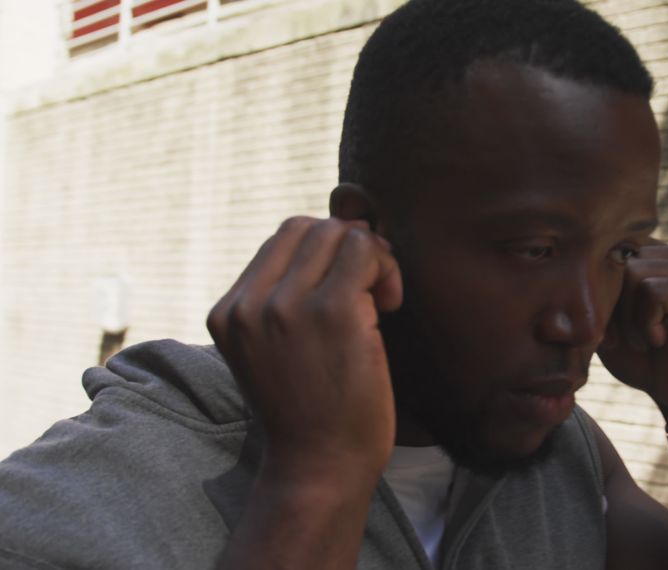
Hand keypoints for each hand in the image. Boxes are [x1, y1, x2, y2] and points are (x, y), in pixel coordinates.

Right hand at [207, 216, 402, 473]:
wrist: (322, 465)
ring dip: (373, 257)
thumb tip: (336, 238)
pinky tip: (391, 305)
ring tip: (383, 299)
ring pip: (340, 234)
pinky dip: (387, 268)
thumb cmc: (311, 412)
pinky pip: (366, 252)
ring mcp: (288, 305)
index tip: (351, 288)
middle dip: (351, 248)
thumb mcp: (274, 351)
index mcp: (228, 311)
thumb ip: (282, 302)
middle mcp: (249, 303)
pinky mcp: (333, 310)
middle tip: (374, 290)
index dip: (326, 250)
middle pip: (311, 228)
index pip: (283, 238)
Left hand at [597, 239, 667, 433]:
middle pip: (621, 260)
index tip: (615, 328)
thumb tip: (572, 262)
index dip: (602, 289)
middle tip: (632, 337)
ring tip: (646, 339)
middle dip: (616, 305)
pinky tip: (660, 340)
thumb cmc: (641, 356)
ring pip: (634, 274)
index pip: (612, 249)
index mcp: (658, 255)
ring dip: (630, 317)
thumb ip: (595, 286)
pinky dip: (647, 323)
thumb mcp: (607, 318)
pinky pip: (653, 291)